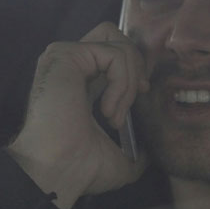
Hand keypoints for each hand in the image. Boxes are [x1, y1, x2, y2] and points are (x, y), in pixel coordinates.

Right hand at [7, 22, 148, 208]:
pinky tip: (108, 110)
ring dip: (129, 81)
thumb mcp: (119, 157)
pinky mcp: (65, 55)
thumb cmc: (82, 168)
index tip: (142, 95)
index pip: (113, 55)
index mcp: (79, 81)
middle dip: (136, 63)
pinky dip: (122, 82)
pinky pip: (114, 54)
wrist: (59, 171)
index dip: (135, 68)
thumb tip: (150, 151)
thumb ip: (135, 146)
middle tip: (138, 94)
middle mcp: (70, 64)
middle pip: (115, 36)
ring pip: (118, 46)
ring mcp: (65, 57)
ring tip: (114, 115)